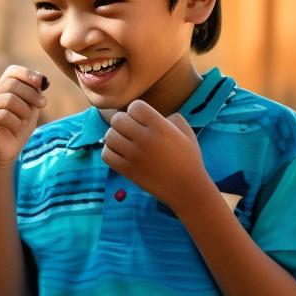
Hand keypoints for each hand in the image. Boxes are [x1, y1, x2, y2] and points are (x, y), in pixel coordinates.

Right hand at [0, 66, 48, 166]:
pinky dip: (16, 123)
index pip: (11, 71)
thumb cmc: (16, 131)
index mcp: (1, 89)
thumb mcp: (29, 110)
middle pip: (12, 84)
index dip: (27, 73)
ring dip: (24, 111)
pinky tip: (16, 130)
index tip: (41, 83)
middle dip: (31, 94)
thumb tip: (42, 81)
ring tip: (24, 122)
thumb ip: (34, 95)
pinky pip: (4, 115)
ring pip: (9, 99)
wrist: (4, 154)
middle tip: (43, 105)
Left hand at [103, 99, 213, 214]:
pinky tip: (120, 153)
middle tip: (130, 129)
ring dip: (115, 135)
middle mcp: (145, 139)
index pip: (135, 106)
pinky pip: (106, 154)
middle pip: (118, 119)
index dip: (136, 110)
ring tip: (124, 140)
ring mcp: (134, 156)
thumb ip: (172, 118)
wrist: (187, 188)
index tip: (141, 118)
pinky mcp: (127, 171)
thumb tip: (154, 115)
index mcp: (160, 127)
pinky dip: (110, 151)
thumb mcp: (187, 132)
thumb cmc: (189, 159)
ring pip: (109, 136)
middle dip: (123, 121)